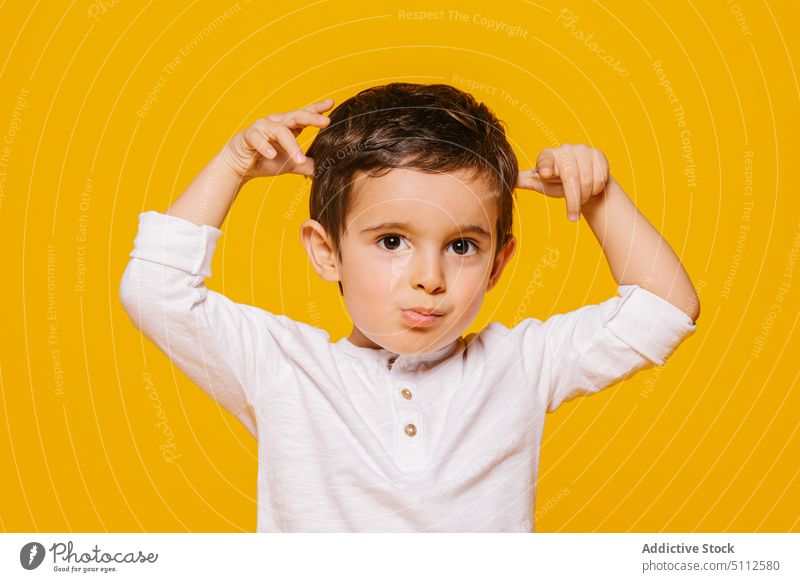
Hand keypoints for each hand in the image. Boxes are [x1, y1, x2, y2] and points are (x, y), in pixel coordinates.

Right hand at [220, 98, 334, 181]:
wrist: (240, 167)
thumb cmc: (265, 161)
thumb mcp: (291, 164)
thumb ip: (307, 165)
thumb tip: (325, 170)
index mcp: (288, 126)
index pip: (304, 115)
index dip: (317, 109)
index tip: (331, 104)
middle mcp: (276, 122)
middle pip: (296, 116)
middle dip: (311, 118)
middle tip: (326, 122)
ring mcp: (262, 127)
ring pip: (279, 131)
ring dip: (291, 146)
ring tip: (299, 160)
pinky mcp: (248, 135)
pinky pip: (257, 138)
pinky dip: (265, 146)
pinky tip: (272, 155)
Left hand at [516, 144, 609, 220]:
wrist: (582, 181)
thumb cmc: (557, 183)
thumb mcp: (540, 184)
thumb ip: (526, 181)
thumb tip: (508, 181)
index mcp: (548, 155)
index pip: (546, 160)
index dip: (546, 166)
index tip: (545, 174)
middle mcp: (565, 149)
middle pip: (570, 177)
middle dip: (573, 200)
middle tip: (572, 217)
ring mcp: (583, 150)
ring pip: (586, 180)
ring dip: (584, 196)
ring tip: (580, 199)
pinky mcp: (598, 155)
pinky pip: (599, 178)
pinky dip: (595, 190)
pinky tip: (590, 190)